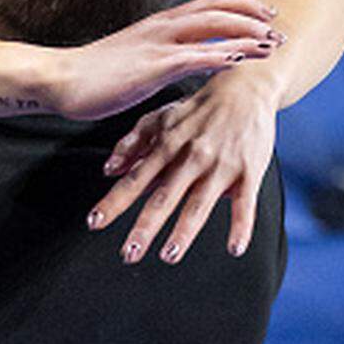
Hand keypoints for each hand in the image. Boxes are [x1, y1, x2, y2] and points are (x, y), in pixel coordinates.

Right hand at [53, 0, 282, 121]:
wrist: (60, 79)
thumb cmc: (91, 76)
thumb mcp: (133, 62)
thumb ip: (159, 60)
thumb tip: (178, 68)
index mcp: (158, 25)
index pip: (208, 5)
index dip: (240, 7)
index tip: (263, 16)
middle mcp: (161, 27)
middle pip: (217, 8)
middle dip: (252, 15)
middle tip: (278, 26)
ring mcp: (157, 45)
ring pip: (212, 28)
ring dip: (246, 34)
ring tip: (272, 42)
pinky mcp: (152, 66)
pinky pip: (194, 56)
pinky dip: (221, 55)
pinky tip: (241, 59)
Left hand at [86, 66, 279, 263]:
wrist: (245, 87)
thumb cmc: (197, 109)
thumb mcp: (159, 117)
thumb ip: (132, 143)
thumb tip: (108, 170)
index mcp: (166, 146)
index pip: (134, 179)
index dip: (114, 201)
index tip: (95, 222)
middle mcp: (190, 157)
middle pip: (163, 197)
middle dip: (144, 226)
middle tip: (128, 254)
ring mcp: (220, 166)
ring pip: (199, 203)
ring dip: (184, 231)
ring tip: (169, 256)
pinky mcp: (249, 171)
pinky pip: (245, 203)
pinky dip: (241, 226)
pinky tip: (234, 249)